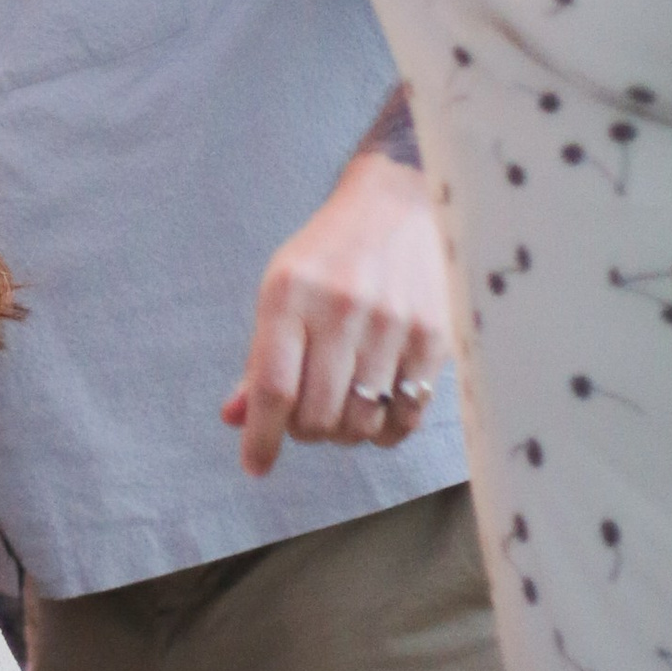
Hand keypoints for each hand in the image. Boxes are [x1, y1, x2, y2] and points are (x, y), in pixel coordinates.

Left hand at [223, 150, 453, 477]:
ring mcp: (392, 323)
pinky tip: (381, 411)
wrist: (401, 205)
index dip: (261, 437)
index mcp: (290, 295)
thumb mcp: (281, 291)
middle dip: (306, 433)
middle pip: (317, 415)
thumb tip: (236, 419)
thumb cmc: (330, 254)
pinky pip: (408, 415)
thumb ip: (260, 358)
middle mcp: (340, 308)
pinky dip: (388, 430)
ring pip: (362, 422)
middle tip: (308, 418)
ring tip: (344, 409)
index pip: (272, 387)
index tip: (256, 466)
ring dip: (347, 433)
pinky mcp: (435, 336)